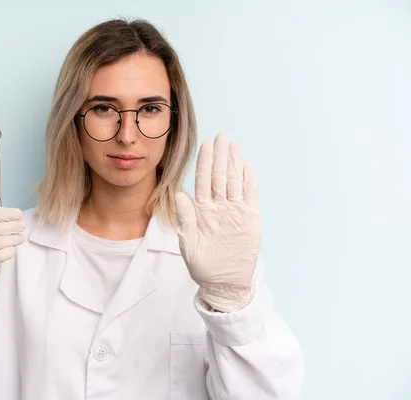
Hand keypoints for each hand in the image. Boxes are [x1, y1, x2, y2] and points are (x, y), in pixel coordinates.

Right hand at [0, 207, 25, 286]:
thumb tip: (12, 217)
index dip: (8, 213)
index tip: (18, 214)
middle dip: (15, 226)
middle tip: (22, 225)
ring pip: (3, 241)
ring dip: (15, 238)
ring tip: (20, 238)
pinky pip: (3, 254)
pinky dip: (11, 250)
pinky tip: (13, 248)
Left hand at [175, 134, 260, 312]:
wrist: (224, 282)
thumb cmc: (203, 266)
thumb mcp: (188, 245)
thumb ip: (185, 220)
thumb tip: (179, 194)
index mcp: (202, 211)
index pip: (203, 182)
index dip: (205, 163)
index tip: (206, 145)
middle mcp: (218, 208)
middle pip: (220, 177)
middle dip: (220, 157)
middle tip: (221, 136)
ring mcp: (235, 212)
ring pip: (235, 183)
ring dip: (235, 164)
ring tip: (234, 145)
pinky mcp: (250, 220)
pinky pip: (250, 197)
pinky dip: (250, 183)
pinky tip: (248, 167)